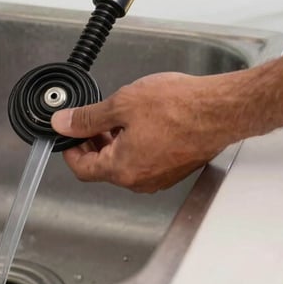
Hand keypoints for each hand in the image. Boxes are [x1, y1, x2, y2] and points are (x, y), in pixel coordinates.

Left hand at [50, 72, 236, 192]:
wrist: (219, 109)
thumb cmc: (179, 106)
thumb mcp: (123, 103)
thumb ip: (88, 117)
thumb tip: (63, 124)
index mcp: (122, 169)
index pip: (82, 169)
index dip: (70, 148)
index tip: (68, 132)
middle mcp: (140, 180)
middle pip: (104, 167)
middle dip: (93, 142)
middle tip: (92, 118)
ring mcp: (160, 176)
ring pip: (125, 163)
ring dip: (115, 142)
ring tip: (119, 115)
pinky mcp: (175, 168)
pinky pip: (145, 160)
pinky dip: (136, 144)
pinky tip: (142, 121)